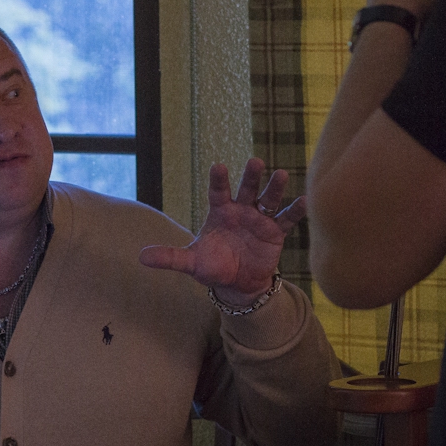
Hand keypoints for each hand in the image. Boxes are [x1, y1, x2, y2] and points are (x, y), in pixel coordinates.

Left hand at [139, 159, 304, 304]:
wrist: (237, 284)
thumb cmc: (213, 267)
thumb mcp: (192, 263)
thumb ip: (170, 258)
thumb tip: (141, 258)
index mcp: (220, 212)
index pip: (218, 192)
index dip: (219, 180)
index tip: (219, 166)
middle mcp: (241, 211)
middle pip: (246, 190)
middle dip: (250, 177)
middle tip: (255, 161)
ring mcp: (259, 219)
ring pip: (268, 200)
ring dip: (274, 188)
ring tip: (282, 174)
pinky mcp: (275, 232)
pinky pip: (287, 220)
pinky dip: (296, 211)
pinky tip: (304, 201)